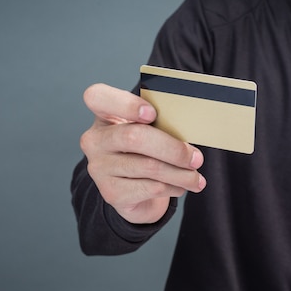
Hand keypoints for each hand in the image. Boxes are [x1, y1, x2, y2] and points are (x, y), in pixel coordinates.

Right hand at [80, 83, 205, 223]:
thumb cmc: (146, 152)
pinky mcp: (111, 192)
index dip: (126, 104)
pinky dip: (173, 187)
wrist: (135, 192)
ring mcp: (99, 168)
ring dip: (180, 173)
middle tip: (196, 158)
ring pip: (148, 166)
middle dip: (173, 148)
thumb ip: (161, 123)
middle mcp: (95, 140)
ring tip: (196, 177)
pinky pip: (150, 188)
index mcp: (103, 114)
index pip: (97, 97)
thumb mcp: (150, 130)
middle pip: (134, 137)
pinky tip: (181, 186)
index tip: (152, 114)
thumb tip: (189, 130)